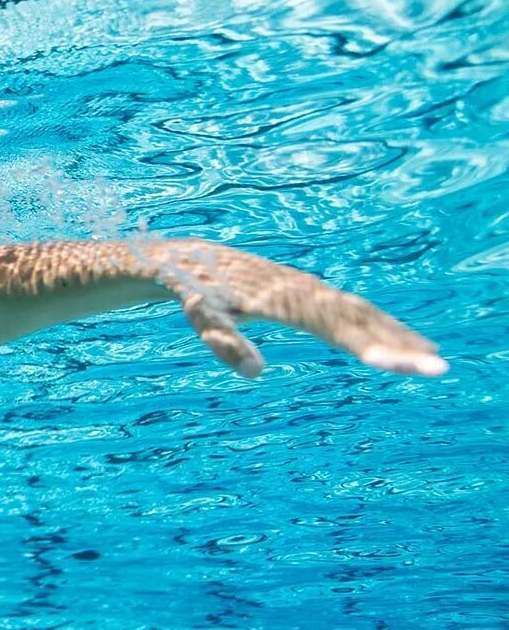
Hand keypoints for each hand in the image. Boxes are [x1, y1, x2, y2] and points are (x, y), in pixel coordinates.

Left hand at [146, 240, 446, 378]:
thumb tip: (256, 372)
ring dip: (397, 334)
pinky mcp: (308, 292)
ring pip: (362, 312)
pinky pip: (352, 309)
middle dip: (399, 344)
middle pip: (360, 319)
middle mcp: (305, 290)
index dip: (372, 349)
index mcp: (284, 298)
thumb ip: (224, 340)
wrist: (191, 257)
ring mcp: (310, 289)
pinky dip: (379, 324)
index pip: (336, 329)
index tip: (405, 365)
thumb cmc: (194, 289)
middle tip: (438, 369)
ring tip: (430, 358)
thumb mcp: (200, 315)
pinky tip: (398, 340)